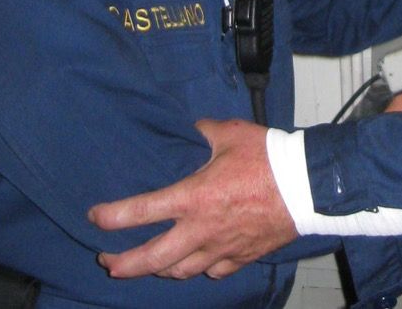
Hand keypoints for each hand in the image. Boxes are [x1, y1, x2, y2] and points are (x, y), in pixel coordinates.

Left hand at [88, 118, 296, 279]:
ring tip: (147, 265)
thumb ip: (204, 132)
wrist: (306, 186)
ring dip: (157, 270)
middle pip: (150, 259)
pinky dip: (198, 269)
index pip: (139, 213)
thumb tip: (192, 128)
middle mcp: (201, 229)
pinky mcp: (241, 257)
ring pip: (179, 271)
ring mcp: (221, 248)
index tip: (95, 217)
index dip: (110, 217)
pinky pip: (213, 271)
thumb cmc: (269, 157)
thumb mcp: (231, 133)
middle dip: (122, 264)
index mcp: (193, 197)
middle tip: (106, 262)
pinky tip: (195, 262)